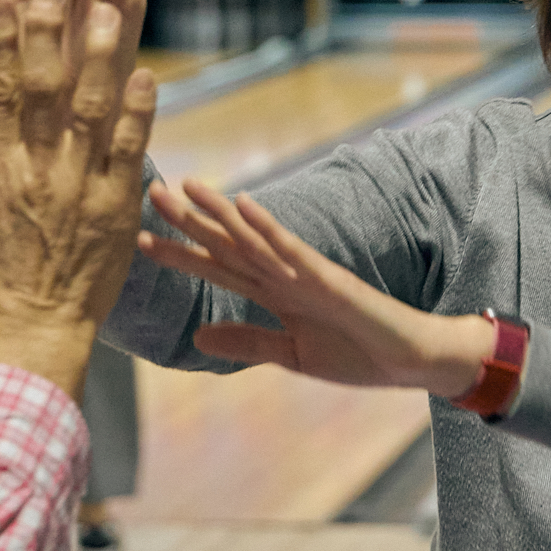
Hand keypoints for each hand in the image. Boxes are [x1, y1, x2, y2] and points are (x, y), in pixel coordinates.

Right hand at [0, 0, 158, 399]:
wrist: (34, 333)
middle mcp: (38, 170)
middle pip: (43, 89)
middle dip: (48, 33)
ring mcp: (80, 187)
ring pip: (90, 111)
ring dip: (100, 59)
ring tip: (109, 11)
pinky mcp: (117, 208)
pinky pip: (130, 152)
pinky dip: (138, 113)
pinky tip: (147, 75)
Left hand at [138, 180, 495, 397]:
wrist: (410, 362)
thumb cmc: (357, 355)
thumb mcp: (291, 355)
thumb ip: (247, 342)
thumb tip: (196, 338)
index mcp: (273, 294)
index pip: (218, 269)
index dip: (180, 254)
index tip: (140, 239)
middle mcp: (283, 276)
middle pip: (227, 243)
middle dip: (189, 220)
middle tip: (151, 192)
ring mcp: (305, 274)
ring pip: (253, 238)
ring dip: (219, 213)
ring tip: (187, 188)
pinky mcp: (329, 279)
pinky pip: (293, 250)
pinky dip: (267, 228)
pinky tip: (243, 206)